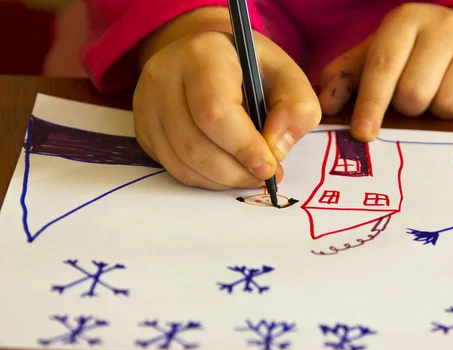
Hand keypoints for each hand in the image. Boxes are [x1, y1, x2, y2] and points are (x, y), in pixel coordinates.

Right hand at [133, 9, 320, 189]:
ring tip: (248, 174)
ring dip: (222, 180)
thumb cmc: (252, 68)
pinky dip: (206, 179)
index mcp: (203, 55)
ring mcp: (148, 104)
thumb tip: (276, 149)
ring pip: (183, 163)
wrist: (208, 57)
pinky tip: (227, 170)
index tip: (270, 167)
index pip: (215, 112)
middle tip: (264, 176)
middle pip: (195, 145)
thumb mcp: (287, 76)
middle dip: (236, 172)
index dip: (244, 148)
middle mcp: (165, 76)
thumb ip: (297, 108)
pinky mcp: (144, 129)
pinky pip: (174, 168)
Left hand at [318, 3, 452, 140]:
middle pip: (416, 94)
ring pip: (450, 104)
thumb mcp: (375, 55)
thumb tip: (326, 106)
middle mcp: (445, 26)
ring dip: (439, 112)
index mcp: (406, 21)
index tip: (363, 134)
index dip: (371, 105)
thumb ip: (345, 78)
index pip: (383, 68)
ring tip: (440, 94)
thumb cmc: (412, 51)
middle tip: (414, 99)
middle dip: (410, 108)